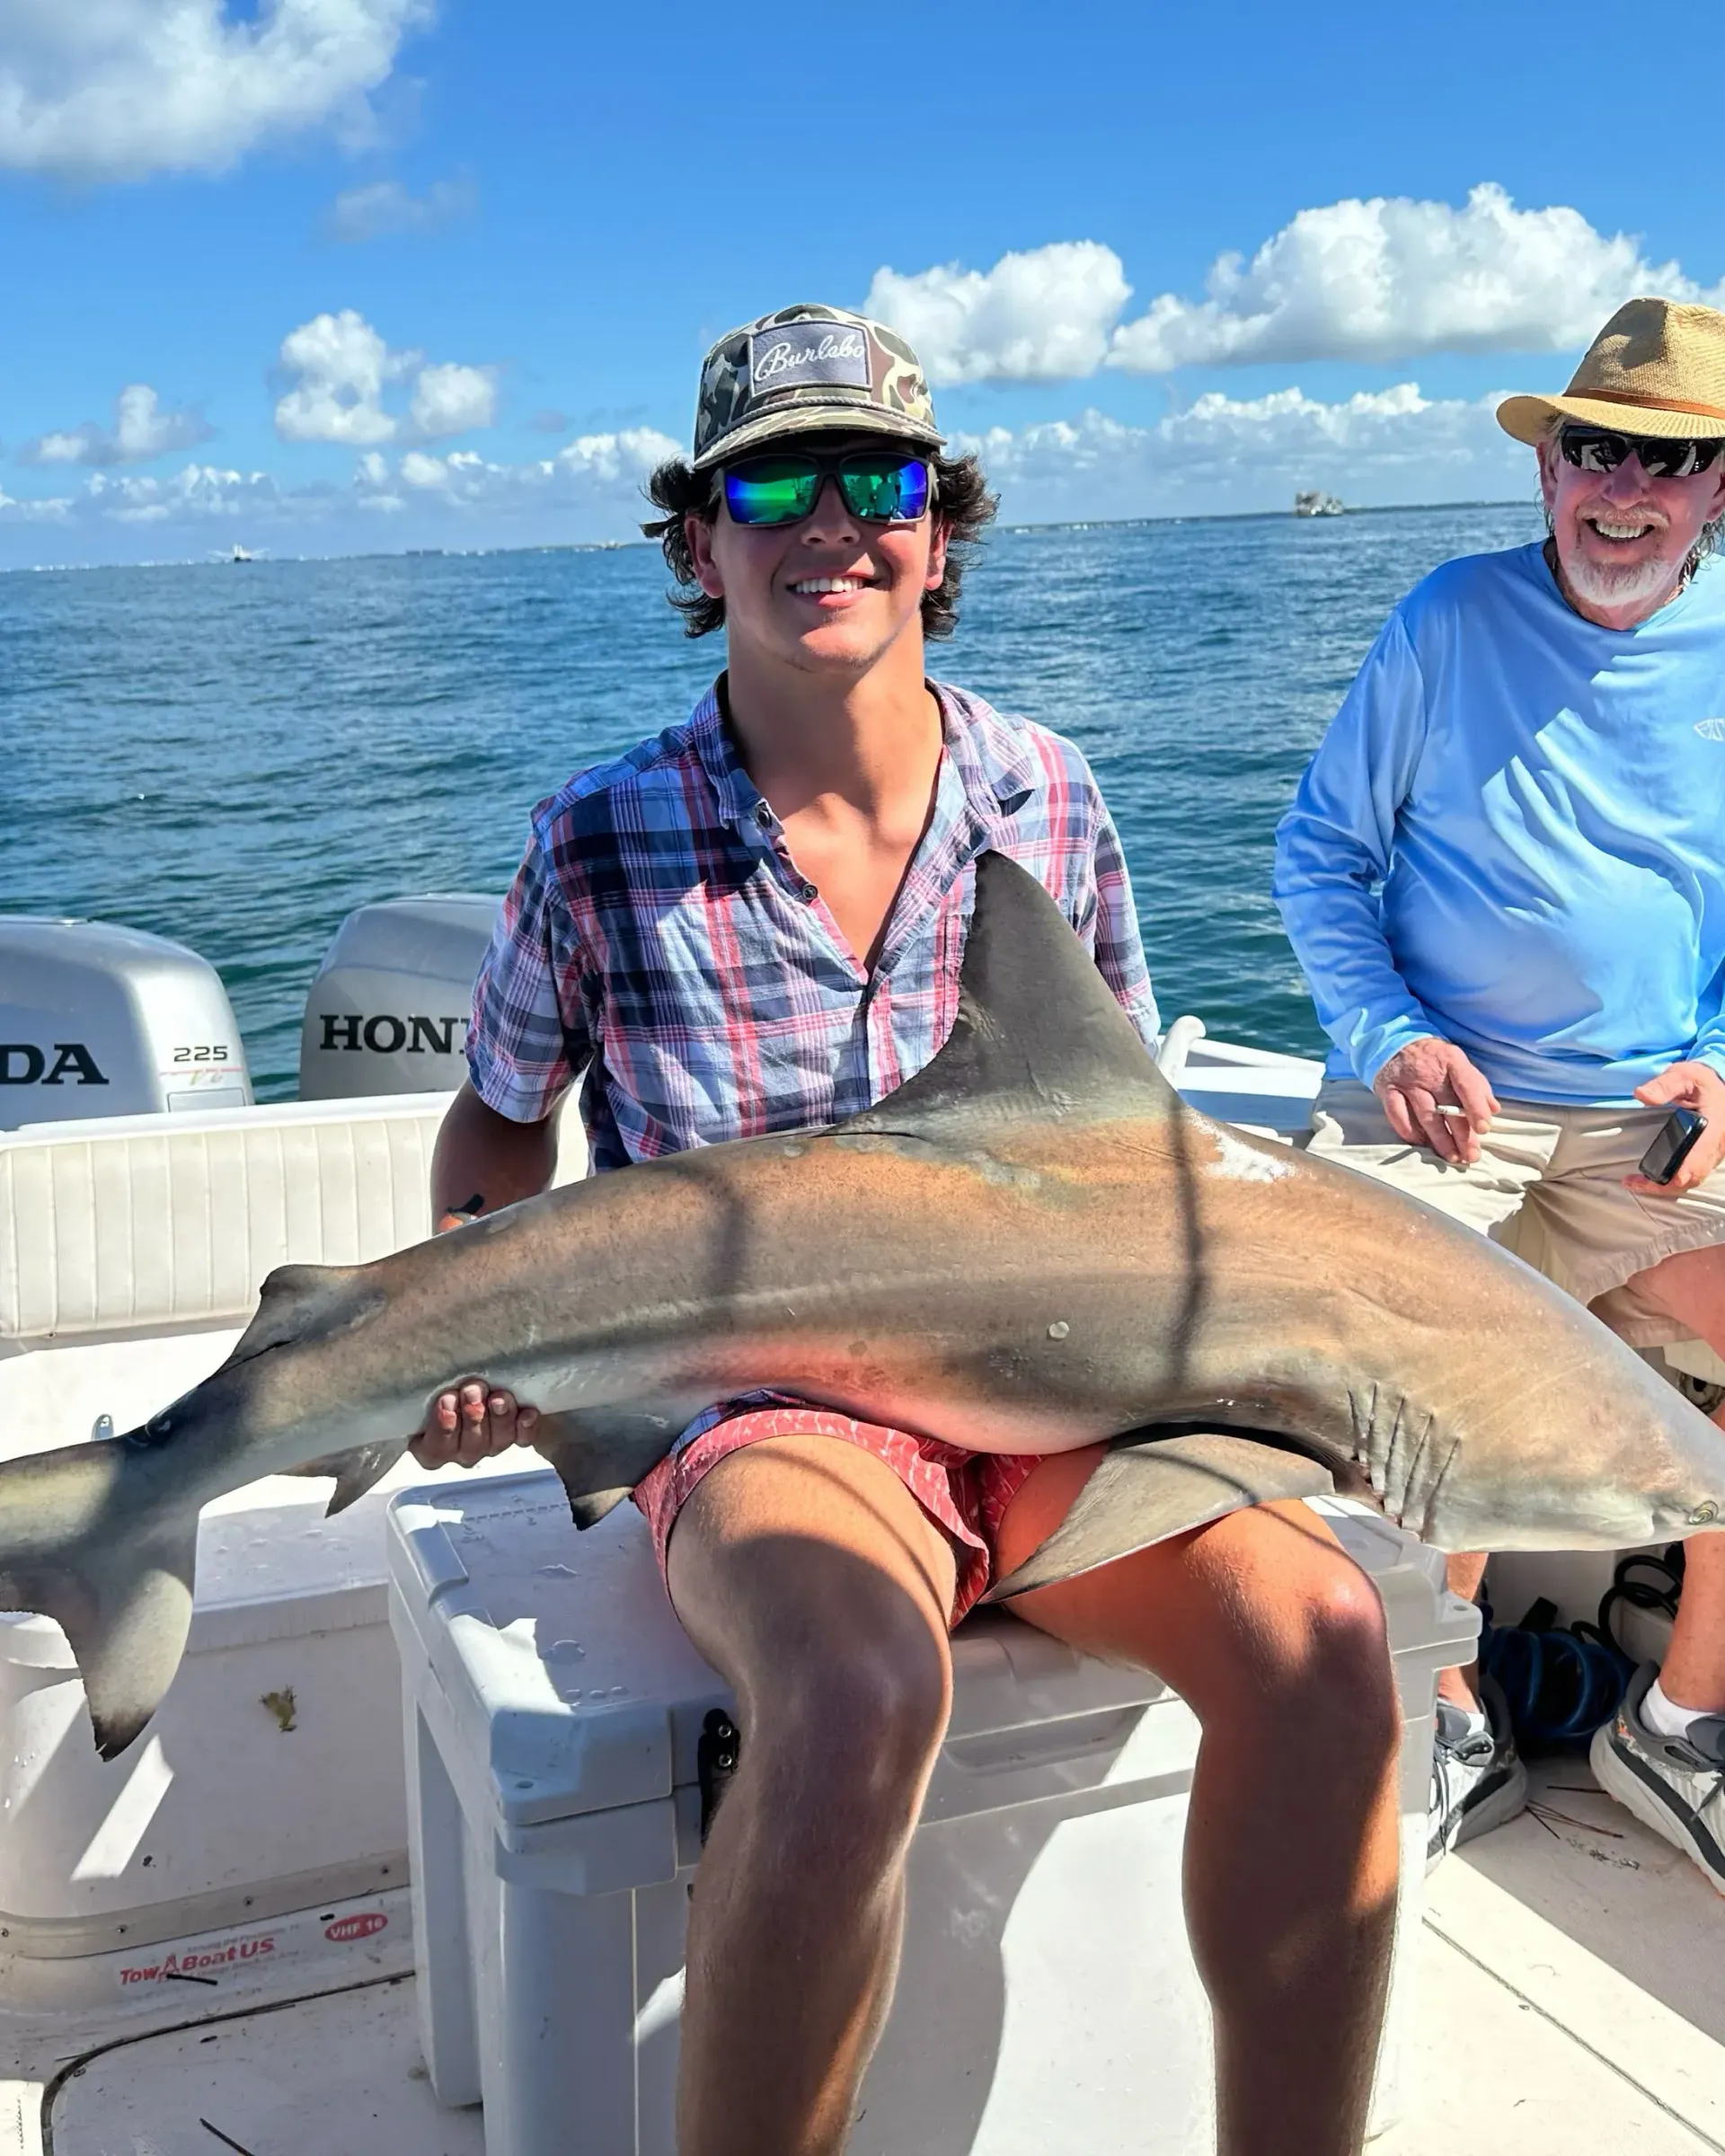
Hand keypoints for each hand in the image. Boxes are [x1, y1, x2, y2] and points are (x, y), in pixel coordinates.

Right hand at [408, 1202, 539, 1467]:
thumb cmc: (462, 1305)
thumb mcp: (446, 1289)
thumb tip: (451, 1227)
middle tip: (472, 1388)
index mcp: (423, 1411)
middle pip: (458, 1451)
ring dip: (494, 1428)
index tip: (442, 1398)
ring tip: (499, 1397)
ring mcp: (487, 1430)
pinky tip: (531, 1411)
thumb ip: (441, 1270)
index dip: (434, 1429)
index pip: (424, 1445)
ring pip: (487, 1449)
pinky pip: (521, 1441)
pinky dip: (525, 1430)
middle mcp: (455, 1428)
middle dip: (465, 1423)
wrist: (508, 1309)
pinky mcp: (517, 1425)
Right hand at [1372, 1036, 1499, 1164]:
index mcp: (1451, 1061)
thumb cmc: (1434, 1058)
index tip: (1483, 1129)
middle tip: (1471, 1156)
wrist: (1396, 1044)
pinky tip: (1422, 1144)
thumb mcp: (1458, 1063)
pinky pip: (1398, 1116)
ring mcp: (1407, 1082)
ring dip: (1440, 1140)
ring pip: (1425, 1116)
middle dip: (1461, 1135)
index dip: (1476, 1108)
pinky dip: (1410, 1132)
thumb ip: (1476, 1085)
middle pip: (1447, 1107)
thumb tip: (1493, 1110)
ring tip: (1453, 1157)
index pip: (1466, 1085)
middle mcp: (1428, 1072)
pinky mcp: (1388, 1091)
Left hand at [1626, 1061, 1724, 1197]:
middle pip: (1693, 1176)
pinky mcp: (1710, 1155)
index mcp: (1714, 1126)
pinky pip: (1695, 1174)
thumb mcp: (1683, 1076)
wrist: (1719, 1086)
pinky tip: (1655, 1180)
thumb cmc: (1700, 1081)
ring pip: (1694, 1179)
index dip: (1678, 1172)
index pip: (1698, 1158)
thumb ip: (1664, 1085)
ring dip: (1667, 1186)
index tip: (1652, 1178)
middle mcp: (1717, 1144)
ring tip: (1637, 1184)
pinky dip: (1675, 1181)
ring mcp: (1715, 1152)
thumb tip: (1641, 1095)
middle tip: (1633, 1183)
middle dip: (1664, 1185)